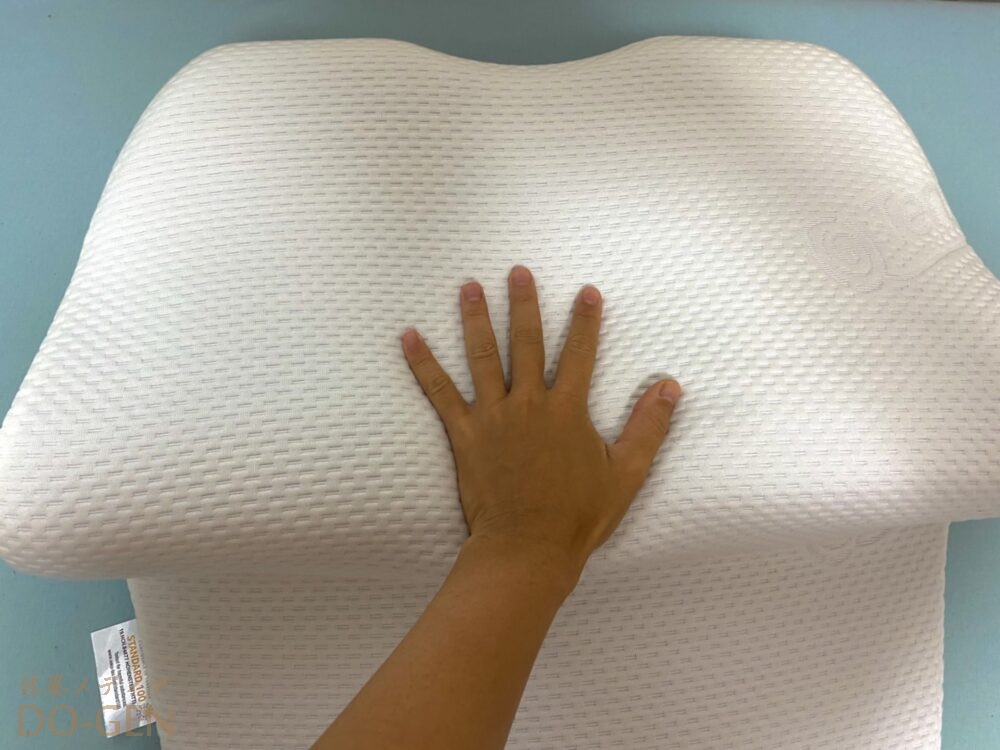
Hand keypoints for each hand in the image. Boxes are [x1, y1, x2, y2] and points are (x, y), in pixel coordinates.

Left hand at [401, 265, 680, 586]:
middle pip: (526, 343)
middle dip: (523, 304)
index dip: (585, 321)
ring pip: (482, 357)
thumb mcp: (626, 473)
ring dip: (475, 319)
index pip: (580, 354)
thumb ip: (649, 427)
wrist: (528, 548)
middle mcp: (529, 404)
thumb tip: (670, 387)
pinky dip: (423, 363)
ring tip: (468, 286)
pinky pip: (440, 392)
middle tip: (517, 271)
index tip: (586, 291)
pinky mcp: (465, 434)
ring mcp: (493, 417)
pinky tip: (408, 337)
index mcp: (567, 410)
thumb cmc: (579, 515)